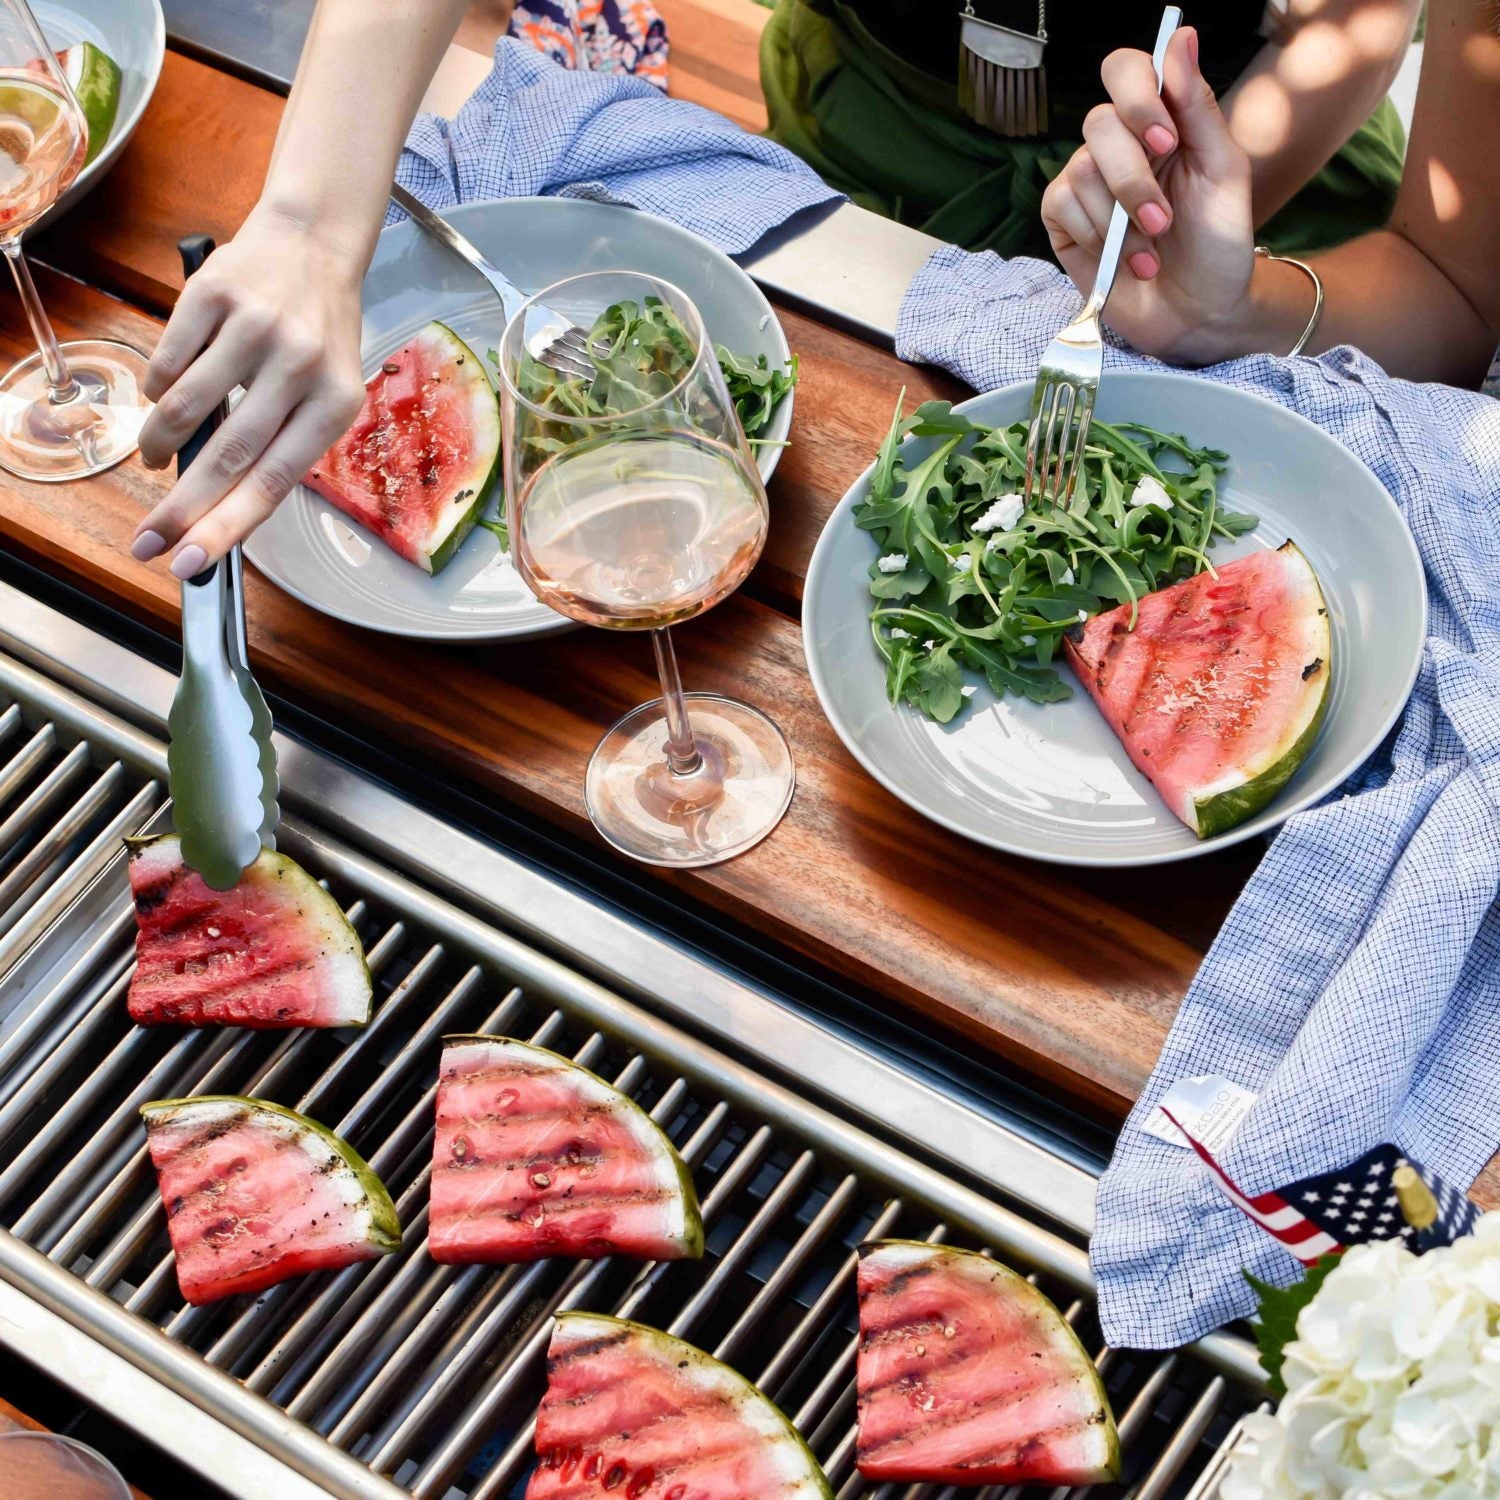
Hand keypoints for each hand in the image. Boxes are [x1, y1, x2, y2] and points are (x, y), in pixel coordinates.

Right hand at [132, 206, 366, 575]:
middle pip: (230, 454)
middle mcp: (301, 366)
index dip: (226, 527)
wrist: (313, 246)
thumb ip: (283, 445)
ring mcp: (258, 328)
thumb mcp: (325, 394)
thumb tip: (222, 511)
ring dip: (162, 443)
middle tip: (147, 542)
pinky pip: (170, 360)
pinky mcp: (216, 294)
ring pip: (188, 406)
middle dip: (182, 509)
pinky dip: (159, 390)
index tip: (189, 562)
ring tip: (156, 457)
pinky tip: (166, 397)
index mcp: (336, 404)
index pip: (273, 481)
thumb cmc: (318, 337)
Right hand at [1041, 28, 1256, 363]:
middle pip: (1100, 124)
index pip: (1126, 70)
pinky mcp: (1063, 220)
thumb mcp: (1223, 171)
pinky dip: (1094, 237)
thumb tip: (1179, 36)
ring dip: (1120, 222)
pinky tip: (1122, 261)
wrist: (1198, 312)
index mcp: (1160, 120)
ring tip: (1150, 253)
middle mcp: (1119, 144)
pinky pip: (1060, 206)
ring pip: (1081, 171)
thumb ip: (1198, 106)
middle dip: (1133, 180)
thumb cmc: (1217, 242)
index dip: (1137, 96)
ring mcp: (1086, 182)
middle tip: (1163, 221)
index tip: (1165, 138)